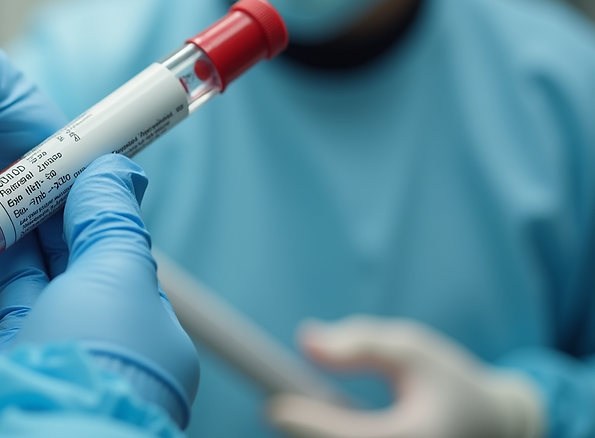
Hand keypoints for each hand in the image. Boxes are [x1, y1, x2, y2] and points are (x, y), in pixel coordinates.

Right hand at [0, 154, 199, 427]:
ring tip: (0, 208)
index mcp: (145, 330)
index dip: (92, 211)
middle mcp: (101, 348)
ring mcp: (52, 362)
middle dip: (50, 227)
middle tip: (29, 179)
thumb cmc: (96, 354)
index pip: (117, 256)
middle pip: (71, 273)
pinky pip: (0, 331)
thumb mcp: (115, 273)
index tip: (70, 173)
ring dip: (16, 253)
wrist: (40, 434)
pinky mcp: (6, 375)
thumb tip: (118, 166)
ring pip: (31, 297)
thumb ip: (111, 218)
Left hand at [268, 315, 543, 437]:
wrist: (496, 427)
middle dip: (306, 435)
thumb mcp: (413, 349)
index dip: (311, 425)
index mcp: (416, 437)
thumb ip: (361, 343)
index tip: (274, 409)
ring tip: (300, 418)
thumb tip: (306, 342)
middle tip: (278, 412)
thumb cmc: (450, 383)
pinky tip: (322, 428)